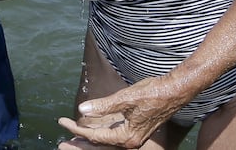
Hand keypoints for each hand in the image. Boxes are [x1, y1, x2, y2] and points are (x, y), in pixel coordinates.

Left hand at [57, 75, 187, 148]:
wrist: (174, 92)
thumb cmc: (151, 93)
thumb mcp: (124, 98)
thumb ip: (102, 105)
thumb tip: (82, 110)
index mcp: (127, 137)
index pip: (95, 136)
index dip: (77, 130)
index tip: (63, 122)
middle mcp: (130, 141)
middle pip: (99, 144)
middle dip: (80, 141)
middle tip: (62, 140)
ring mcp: (133, 137)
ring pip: (105, 140)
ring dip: (89, 138)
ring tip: (72, 137)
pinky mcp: (135, 130)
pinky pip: (112, 134)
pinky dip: (100, 132)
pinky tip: (91, 129)